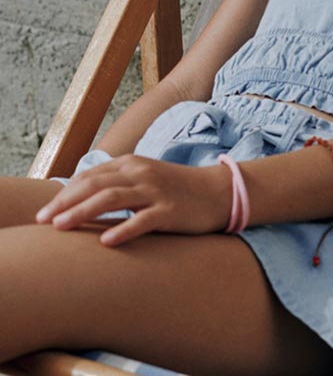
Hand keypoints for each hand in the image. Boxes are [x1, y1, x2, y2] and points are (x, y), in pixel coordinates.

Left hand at [36, 154, 233, 246]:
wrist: (217, 192)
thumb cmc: (175, 189)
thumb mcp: (144, 178)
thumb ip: (117, 182)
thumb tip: (81, 199)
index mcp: (132, 163)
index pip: (90, 176)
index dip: (64, 193)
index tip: (44, 212)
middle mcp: (141, 173)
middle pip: (95, 185)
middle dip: (65, 203)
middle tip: (43, 221)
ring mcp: (155, 191)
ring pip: (112, 198)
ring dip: (83, 213)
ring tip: (61, 227)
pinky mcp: (170, 212)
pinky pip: (142, 220)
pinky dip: (122, 230)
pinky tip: (105, 242)